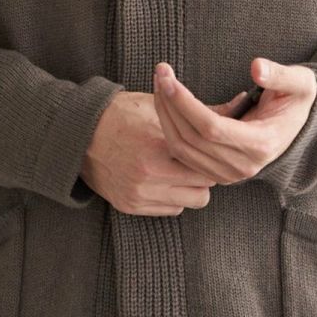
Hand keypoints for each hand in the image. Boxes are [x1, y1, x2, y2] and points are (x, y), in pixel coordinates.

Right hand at [81, 90, 223, 216]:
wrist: (78, 134)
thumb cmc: (120, 114)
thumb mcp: (158, 106)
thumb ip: (200, 111)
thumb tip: (238, 105)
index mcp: (158, 145)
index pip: (206, 161)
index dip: (212, 155)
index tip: (210, 148)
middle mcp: (149, 174)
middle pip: (204, 186)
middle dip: (205, 173)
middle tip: (197, 160)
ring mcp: (139, 193)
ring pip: (191, 202)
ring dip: (191, 188)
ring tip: (181, 171)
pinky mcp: (130, 205)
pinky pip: (170, 210)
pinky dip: (173, 197)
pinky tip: (164, 180)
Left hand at [151, 57, 316, 185]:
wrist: (298, 125)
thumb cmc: (297, 99)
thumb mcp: (300, 83)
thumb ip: (280, 76)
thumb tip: (257, 68)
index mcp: (261, 144)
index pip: (211, 128)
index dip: (185, 103)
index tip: (169, 78)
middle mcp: (243, 166)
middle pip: (191, 139)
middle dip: (169, 104)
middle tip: (159, 73)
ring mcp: (229, 173)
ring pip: (182, 149)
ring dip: (164, 116)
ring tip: (160, 84)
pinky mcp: (217, 173)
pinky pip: (183, 155)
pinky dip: (169, 129)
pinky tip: (166, 103)